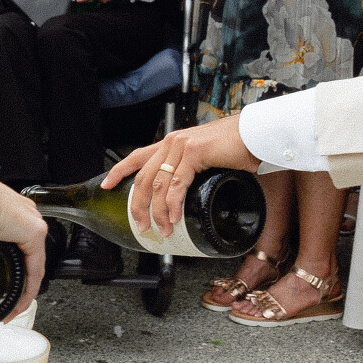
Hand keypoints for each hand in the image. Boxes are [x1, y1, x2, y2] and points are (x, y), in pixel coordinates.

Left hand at [102, 117, 255, 239]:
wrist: (257, 134)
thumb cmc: (236, 147)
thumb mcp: (206, 159)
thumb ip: (192, 171)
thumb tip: (186, 196)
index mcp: (172, 143)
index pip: (137, 156)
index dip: (120, 171)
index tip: (106, 185)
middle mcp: (172, 142)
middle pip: (144, 178)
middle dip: (139, 205)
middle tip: (142, 226)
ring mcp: (181, 146)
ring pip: (159, 184)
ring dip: (159, 211)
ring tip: (163, 228)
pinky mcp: (194, 152)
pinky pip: (177, 184)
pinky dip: (173, 204)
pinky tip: (174, 216)